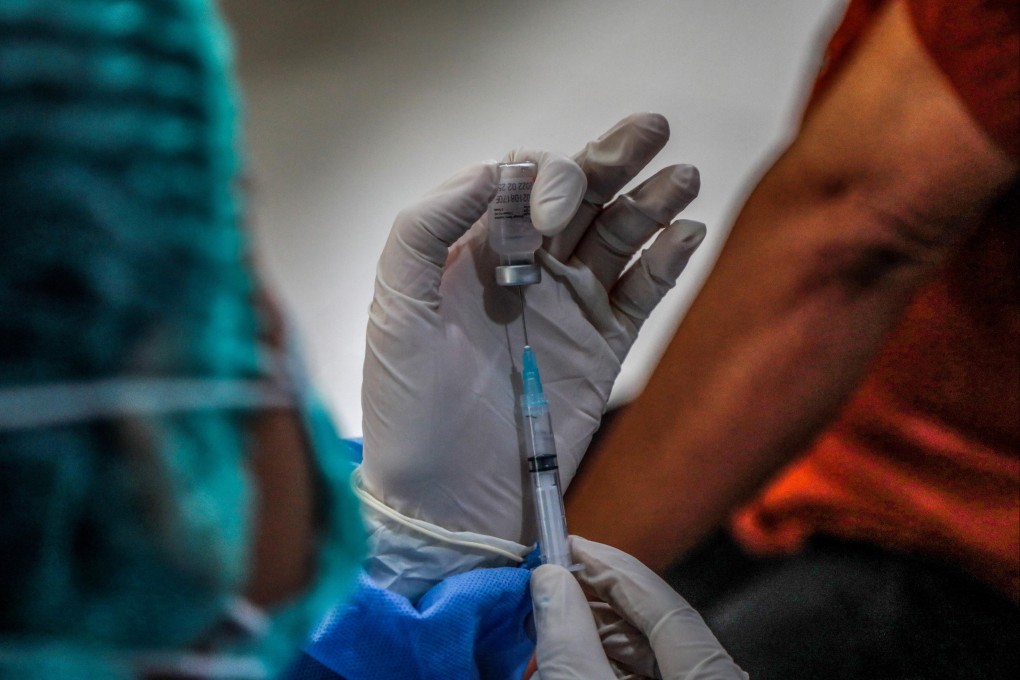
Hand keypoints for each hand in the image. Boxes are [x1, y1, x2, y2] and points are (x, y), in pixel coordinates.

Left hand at [360, 113, 703, 542]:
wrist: (448, 505)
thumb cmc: (408, 412)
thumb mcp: (395, 315)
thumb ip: (423, 232)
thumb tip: (488, 170)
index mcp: (472, 254)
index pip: (520, 185)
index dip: (544, 178)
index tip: (549, 209)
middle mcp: (524, 270)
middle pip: (580, 198)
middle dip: (613, 160)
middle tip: (652, 129)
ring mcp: (566, 308)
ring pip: (618, 238)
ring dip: (651, 203)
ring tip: (683, 178)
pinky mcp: (601, 348)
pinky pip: (642, 293)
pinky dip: (667, 262)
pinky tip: (686, 234)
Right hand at [531, 537, 747, 679]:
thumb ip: (570, 639)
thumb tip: (552, 578)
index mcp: (711, 675)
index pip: (664, 601)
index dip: (614, 567)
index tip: (571, 545)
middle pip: (654, 627)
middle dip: (598, 602)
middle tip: (552, 581)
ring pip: (647, 655)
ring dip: (596, 636)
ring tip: (552, 621)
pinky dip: (605, 665)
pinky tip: (571, 657)